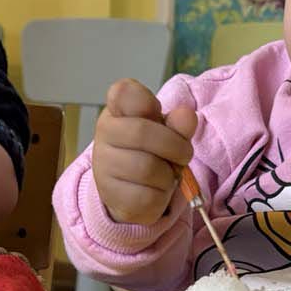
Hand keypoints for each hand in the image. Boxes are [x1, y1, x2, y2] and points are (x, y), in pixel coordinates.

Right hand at [91, 80, 196, 224]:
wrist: (128, 190)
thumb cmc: (148, 152)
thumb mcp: (166, 132)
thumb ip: (178, 123)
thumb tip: (187, 115)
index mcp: (116, 112)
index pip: (123, 92)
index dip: (145, 101)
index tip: (154, 111)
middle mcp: (103, 136)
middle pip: (142, 133)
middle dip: (175, 145)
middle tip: (183, 154)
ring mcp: (104, 168)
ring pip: (147, 168)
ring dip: (169, 174)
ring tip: (166, 174)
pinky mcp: (113, 197)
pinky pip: (148, 196)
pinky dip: (162, 196)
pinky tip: (156, 191)